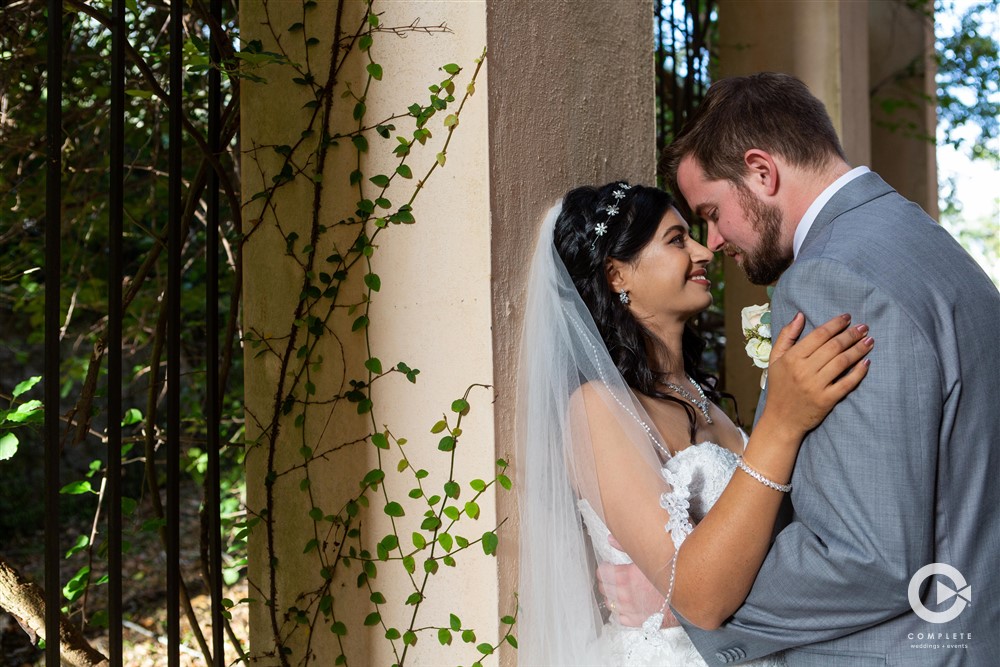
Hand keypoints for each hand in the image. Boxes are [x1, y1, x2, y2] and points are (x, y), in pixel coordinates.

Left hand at [596, 536, 680, 628]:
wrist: (685, 595)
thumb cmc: (669, 575)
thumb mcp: (646, 557)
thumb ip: (624, 547)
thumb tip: (610, 539)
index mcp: (625, 577)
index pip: (602, 573)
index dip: (604, 569)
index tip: (608, 567)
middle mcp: (625, 594)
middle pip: (603, 588)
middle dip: (606, 582)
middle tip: (613, 578)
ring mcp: (630, 609)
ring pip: (610, 603)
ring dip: (612, 597)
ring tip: (620, 591)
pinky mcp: (637, 621)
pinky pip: (620, 618)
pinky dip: (621, 612)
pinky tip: (627, 605)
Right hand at [763, 312, 872, 438]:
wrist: (781, 420)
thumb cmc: (779, 387)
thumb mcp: (774, 359)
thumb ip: (786, 336)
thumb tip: (800, 315)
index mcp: (791, 358)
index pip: (818, 335)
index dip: (835, 324)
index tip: (847, 318)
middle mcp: (803, 370)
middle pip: (833, 347)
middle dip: (851, 335)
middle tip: (864, 327)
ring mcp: (816, 386)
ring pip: (842, 362)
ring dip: (858, 350)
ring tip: (869, 341)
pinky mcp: (826, 400)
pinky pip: (847, 383)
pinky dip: (859, 372)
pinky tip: (867, 362)